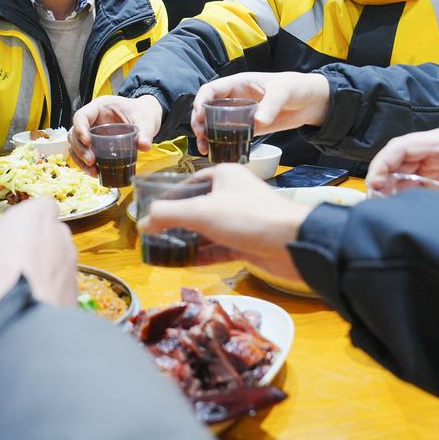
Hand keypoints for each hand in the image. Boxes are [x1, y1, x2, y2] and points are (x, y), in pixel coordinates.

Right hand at [0, 198, 76, 328]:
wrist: (19, 322)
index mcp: (38, 216)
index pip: (39, 206)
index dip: (22, 219)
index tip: (3, 234)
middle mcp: (62, 238)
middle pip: (44, 238)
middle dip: (25, 250)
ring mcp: (71, 271)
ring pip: (50, 268)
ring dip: (32, 277)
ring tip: (4, 295)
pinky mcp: (72, 302)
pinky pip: (53, 296)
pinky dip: (38, 302)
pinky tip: (16, 313)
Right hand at [69, 95, 162, 171]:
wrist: (144, 116)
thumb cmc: (141, 113)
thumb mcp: (145, 121)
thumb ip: (145, 132)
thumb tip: (145, 146)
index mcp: (99, 107)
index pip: (81, 116)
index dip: (80, 129)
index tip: (88, 142)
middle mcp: (92, 119)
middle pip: (74, 133)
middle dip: (80, 149)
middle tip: (91, 161)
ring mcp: (91, 131)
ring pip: (75, 145)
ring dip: (80, 159)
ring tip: (93, 171)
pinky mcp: (94, 143)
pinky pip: (83, 153)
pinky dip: (85, 164)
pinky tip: (94, 172)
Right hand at [139, 164, 310, 282]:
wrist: (296, 244)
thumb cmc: (249, 218)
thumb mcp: (201, 212)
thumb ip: (168, 215)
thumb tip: (142, 222)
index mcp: (223, 176)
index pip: (187, 184)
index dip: (167, 199)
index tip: (150, 215)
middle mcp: (233, 195)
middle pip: (196, 208)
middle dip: (175, 224)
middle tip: (154, 238)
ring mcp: (242, 220)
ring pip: (207, 230)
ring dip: (188, 241)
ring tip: (164, 253)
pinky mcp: (249, 242)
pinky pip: (219, 247)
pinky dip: (203, 255)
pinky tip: (185, 264)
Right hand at [190, 72, 329, 154]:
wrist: (311, 101)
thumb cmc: (296, 87)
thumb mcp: (283, 92)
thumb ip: (271, 105)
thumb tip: (258, 121)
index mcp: (238, 84)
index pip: (211, 89)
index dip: (201, 101)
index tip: (199, 115)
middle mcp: (235, 98)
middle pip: (208, 108)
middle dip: (199, 122)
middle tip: (200, 135)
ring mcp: (240, 114)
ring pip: (215, 123)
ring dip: (206, 135)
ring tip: (203, 148)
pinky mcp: (249, 127)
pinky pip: (230, 134)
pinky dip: (221, 143)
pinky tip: (217, 151)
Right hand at [366, 127, 438, 208]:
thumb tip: (419, 215)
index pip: (399, 147)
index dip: (380, 165)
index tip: (372, 186)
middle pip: (398, 160)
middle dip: (383, 179)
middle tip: (376, 201)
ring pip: (406, 174)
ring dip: (394, 189)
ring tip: (386, 207)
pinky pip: (420, 186)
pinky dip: (409, 196)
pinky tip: (405, 208)